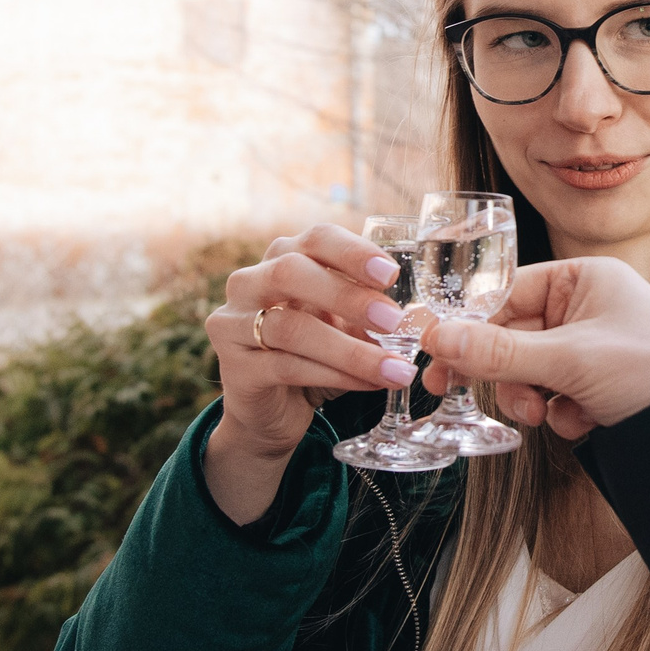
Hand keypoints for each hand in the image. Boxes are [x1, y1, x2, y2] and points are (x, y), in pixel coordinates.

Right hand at [205, 225, 412, 503]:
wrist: (267, 412)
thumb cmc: (310, 356)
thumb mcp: (340, 326)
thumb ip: (366, 313)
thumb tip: (416, 317)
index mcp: (281, 259)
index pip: (315, 239)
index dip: (352, 252)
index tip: (391, 274)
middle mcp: (249, 284)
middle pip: (291, 272)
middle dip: (347, 295)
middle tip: (393, 320)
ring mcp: (234, 325)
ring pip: (291, 329)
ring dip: (350, 350)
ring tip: (395, 368)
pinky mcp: (235, 369)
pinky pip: (287, 367)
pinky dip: (335, 375)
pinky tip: (369, 384)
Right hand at [417, 257, 649, 438]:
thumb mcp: (569, 360)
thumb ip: (498, 352)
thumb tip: (437, 339)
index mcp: (586, 278)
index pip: (509, 292)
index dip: (469, 323)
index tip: (433, 351)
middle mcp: (589, 306)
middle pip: (514, 335)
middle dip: (502, 371)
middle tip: (448, 391)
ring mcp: (595, 346)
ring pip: (531, 370)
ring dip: (530, 396)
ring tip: (546, 415)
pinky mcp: (602, 384)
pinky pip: (557, 394)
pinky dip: (562, 412)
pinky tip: (586, 422)